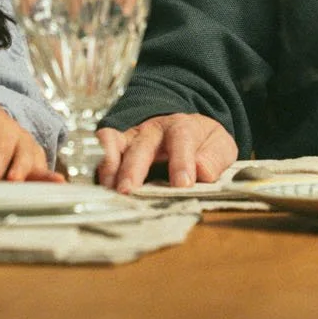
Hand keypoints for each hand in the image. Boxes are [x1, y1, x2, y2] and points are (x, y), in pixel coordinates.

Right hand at [95, 114, 237, 190]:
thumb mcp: (220, 146)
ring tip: (109, 191)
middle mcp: (154, 130)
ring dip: (110, 168)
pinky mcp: (118, 146)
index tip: (182, 184)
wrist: (189, 129)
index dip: (181, 161)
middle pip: (142, 145)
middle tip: (129, 191)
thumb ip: (214, 158)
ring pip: (116, 145)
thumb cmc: (203, 142)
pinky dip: (97, 162)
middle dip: (135, 168)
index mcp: (183, 127)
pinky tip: (97, 183)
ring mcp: (133, 137)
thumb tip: (202, 172)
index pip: (181, 140)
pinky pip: (102, 147)